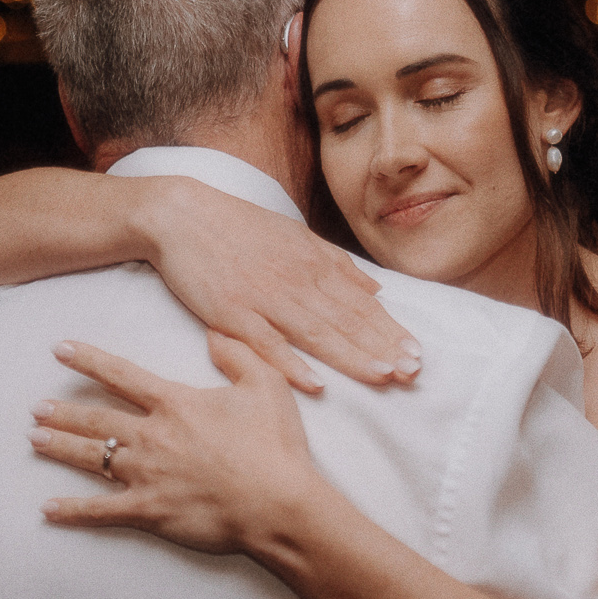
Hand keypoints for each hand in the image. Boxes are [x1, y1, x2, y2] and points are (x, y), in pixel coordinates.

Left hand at [30, 335, 328, 553]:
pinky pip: (100, 511)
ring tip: (34, 439)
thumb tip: (214, 333)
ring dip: (60, 447)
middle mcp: (151, 436)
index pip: (120, 374)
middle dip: (63, 411)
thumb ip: (238, 354)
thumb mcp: (267, 385)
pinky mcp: (148, 511)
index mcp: (174, 403)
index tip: (60, 349)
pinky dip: (71, 512)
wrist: (278, 505)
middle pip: (96, 418)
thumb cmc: (275, 447)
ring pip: (90, 458)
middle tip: (37, 407)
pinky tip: (46, 510)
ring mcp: (145, 475)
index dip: (88, 360)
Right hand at [138, 180, 419, 393]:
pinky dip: (291, 364)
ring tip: (383, 377)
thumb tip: (376, 289)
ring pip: (316, 332)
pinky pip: (267, 343)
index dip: (389, 330)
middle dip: (382, 347)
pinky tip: (315, 384)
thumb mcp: (296, 236)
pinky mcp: (231, 313)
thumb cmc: (238, 227)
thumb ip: (337, 265)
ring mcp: (264, 298)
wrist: (180, 214)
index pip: (360, 303)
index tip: (417, 354)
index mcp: (313, 264)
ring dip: (351, 356)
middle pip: (346, 320)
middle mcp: (295, 281)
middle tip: (413, 372)